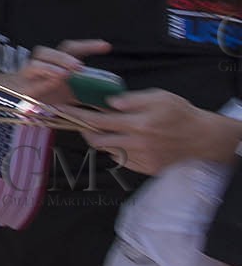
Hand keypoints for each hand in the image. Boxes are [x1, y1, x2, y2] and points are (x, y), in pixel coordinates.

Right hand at [12, 39, 112, 107]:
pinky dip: (46, 69)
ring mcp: (35, 69)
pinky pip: (33, 67)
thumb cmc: (45, 101)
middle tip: (84, 65)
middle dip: (78, 49)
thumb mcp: (71, 102)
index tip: (106, 46)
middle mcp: (50, 63)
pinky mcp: (23, 77)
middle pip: (63, 47)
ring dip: (59, 59)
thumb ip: (89, 102)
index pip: (77, 51)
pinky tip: (57, 77)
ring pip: (43, 53)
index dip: (90, 46)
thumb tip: (112, 107)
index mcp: (64, 67)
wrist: (16, 106)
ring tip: (71, 70)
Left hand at [75, 89, 232, 173]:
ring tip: (102, 129)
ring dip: (101, 140)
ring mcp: (143, 159)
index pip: (98, 121)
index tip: (63, 109)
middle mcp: (138, 144)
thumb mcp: (158, 97)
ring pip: (108, 152)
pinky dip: (117, 151)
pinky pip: (123, 161)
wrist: (202, 137)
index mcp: (139, 124)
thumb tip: (108, 102)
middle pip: (97, 141)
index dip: (77, 115)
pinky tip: (122, 141)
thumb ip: (131, 99)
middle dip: (85, 130)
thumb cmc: (180, 112)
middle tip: (82, 121)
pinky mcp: (148, 168)